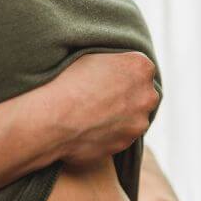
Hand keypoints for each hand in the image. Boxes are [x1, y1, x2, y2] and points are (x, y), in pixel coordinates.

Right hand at [41, 52, 159, 166]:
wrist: (52, 118)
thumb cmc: (67, 82)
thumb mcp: (92, 57)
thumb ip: (114, 63)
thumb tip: (114, 70)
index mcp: (141, 67)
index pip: (141, 68)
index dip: (123, 74)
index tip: (107, 79)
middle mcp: (147, 94)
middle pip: (143, 94)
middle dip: (128, 96)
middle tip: (101, 98)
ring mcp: (139, 122)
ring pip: (135, 118)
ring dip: (121, 117)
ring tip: (93, 115)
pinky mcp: (127, 143)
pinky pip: (122, 136)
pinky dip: (111, 133)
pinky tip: (90, 128)